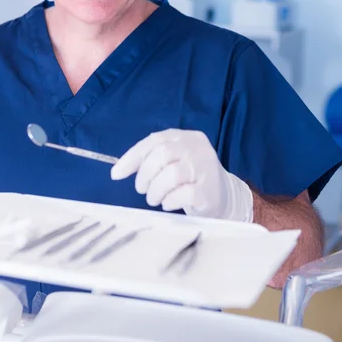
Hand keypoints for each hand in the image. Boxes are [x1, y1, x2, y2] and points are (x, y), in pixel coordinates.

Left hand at [111, 129, 252, 221]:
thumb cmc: (190, 179)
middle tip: (142, 189)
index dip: (133, 157)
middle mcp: (198, 148)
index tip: (116, 173)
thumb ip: (150, 160)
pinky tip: (168, 203)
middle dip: (145, 174)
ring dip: (155, 191)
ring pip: (171, 175)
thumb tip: (117, 170)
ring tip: (154, 198)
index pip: (155, 140)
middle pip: (162, 154)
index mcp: (187, 137)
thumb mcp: (173, 162)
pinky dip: (169, 201)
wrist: (224, 199)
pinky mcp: (209, 191)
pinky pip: (182, 194)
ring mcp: (206, 169)